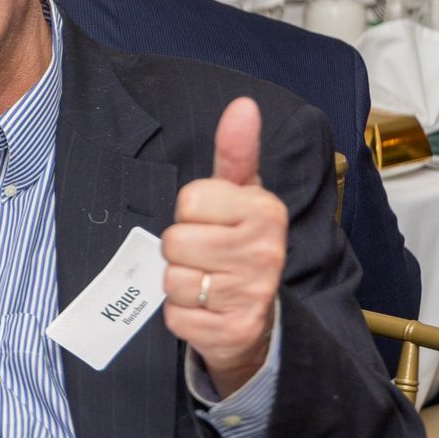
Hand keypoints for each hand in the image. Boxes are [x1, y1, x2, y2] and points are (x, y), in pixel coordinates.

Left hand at [161, 99, 285, 395]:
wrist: (257, 316)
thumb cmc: (238, 243)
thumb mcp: (239, 195)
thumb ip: (236, 152)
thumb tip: (242, 106)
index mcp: (265, 211)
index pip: (191, 199)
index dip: (190, 212)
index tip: (211, 222)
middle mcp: (265, 252)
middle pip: (175, 240)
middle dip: (180, 249)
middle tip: (205, 256)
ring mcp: (251, 294)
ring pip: (173, 279)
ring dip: (180, 283)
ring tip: (206, 282)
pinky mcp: (233, 332)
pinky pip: (176, 316)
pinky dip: (182, 315)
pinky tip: (206, 310)